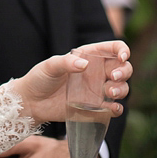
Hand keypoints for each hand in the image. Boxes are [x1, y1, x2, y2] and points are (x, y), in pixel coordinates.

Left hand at [14, 41, 130, 124]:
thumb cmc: (40, 78)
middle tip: (114, 77)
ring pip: (122, 87)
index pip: (114, 49)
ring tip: (110, 92)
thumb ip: (66, 62)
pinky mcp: (95, 107)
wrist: (31, 102)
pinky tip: (113, 108)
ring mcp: (97, 90)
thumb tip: (84, 64)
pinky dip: (117, 108)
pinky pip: (113, 108)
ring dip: (122, 89)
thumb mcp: (50, 66)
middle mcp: (97, 72)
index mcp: (90, 56)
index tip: (122, 57)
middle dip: (125, 71)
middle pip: (123, 68)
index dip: (123, 51)